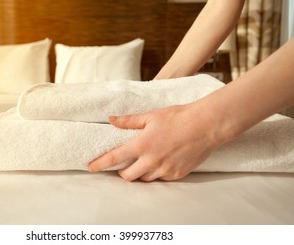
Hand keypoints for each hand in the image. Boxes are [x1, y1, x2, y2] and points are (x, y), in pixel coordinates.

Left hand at [88, 103, 219, 181]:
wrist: (205, 125)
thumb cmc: (177, 117)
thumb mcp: (151, 116)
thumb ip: (129, 121)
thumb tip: (111, 120)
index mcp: (141, 145)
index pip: (114, 158)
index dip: (100, 164)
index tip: (90, 167)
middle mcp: (151, 160)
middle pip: (128, 176)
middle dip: (122, 173)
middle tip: (123, 165)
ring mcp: (164, 169)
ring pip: (144, 179)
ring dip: (139, 173)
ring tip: (142, 163)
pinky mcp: (177, 174)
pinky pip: (160, 179)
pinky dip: (155, 174)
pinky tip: (159, 163)